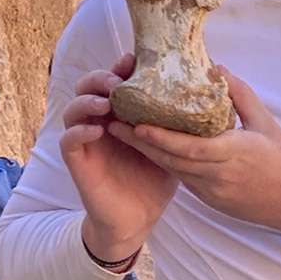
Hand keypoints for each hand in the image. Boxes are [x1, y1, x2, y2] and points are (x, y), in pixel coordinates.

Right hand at [60, 54, 177, 259]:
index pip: (114, 81)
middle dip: (101, 78)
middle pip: (88, 87)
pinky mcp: (79, 163)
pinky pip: (69, 141)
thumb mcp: (172, 146)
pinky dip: (79, 132)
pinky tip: (98, 129)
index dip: (120, 68)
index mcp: (121, 115)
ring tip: (107, 102)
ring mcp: (87, 142)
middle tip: (118, 80)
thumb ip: (178, 123)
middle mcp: (100, 122)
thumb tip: (211, 98)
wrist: (138, 219)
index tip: (134, 60)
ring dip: (87, 101)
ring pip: (73, 109)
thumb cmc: (155, 180)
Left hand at [107, 68, 280, 248]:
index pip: (190, 149)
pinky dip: (164, 162)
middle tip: (114, 121)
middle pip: (172, 160)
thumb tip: (217, 68)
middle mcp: (218, 175)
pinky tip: (149, 148)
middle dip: (141, 142)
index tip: (136, 122)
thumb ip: (240, 95)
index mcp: (235, 154)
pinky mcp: (210, 199)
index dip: (161, 138)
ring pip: (173, 170)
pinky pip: (182, 178)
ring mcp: (212, 191)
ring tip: (123, 131)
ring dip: (147, 152)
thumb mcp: (266, 123)